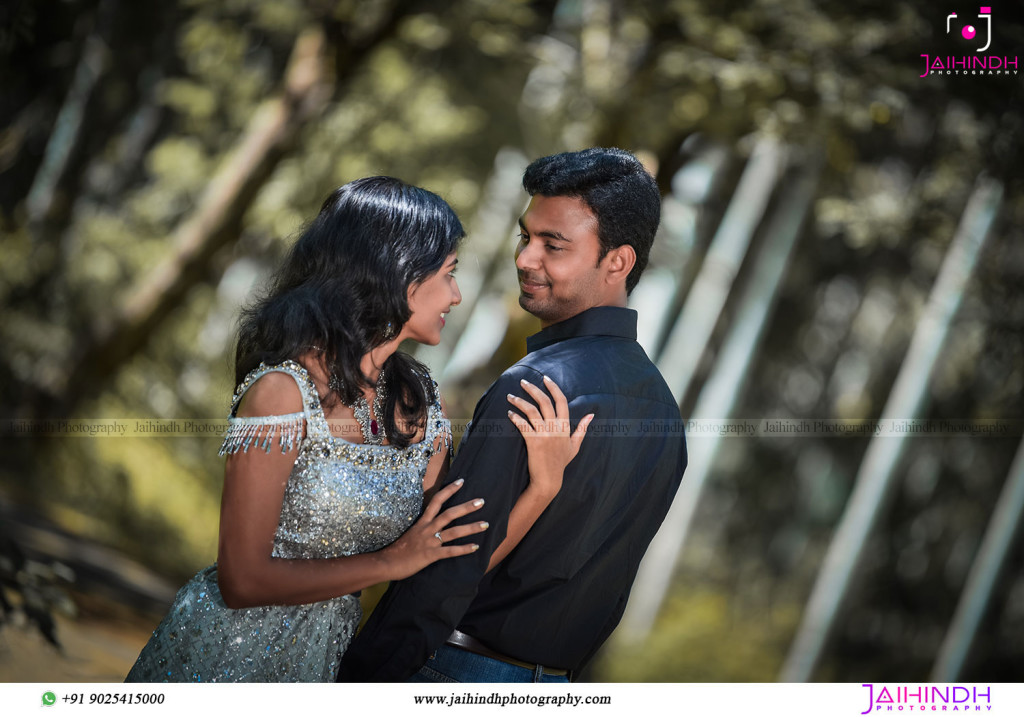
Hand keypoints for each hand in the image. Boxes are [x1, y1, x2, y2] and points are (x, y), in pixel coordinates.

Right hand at [379, 479, 487, 580]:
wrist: (387, 562)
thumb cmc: (399, 548)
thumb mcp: (411, 532)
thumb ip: (423, 527)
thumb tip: (434, 523)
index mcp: (422, 521)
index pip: (437, 500)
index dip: (449, 490)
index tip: (461, 481)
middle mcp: (427, 528)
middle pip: (449, 514)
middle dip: (466, 507)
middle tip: (481, 501)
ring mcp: (430, 541)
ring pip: (454, 532)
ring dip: (471, 528)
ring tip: (486, 524)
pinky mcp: (431, 555)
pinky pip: (450, 551)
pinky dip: (464, 549)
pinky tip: (476, 547)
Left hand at [507, 375, 592, 499]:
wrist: (549, 481)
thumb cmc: (561, 463)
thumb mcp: (575, 446)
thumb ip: (582, 429)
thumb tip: (591, 415)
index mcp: (565, 427)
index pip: (561, 401)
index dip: (553, 388)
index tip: (545, 378)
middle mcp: (556, 429)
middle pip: (544, 402)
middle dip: (533, 389)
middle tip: (523, 382)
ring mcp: (545, 435)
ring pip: (532, 411)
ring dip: (519, 401)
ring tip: (510, 396)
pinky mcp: (533, 442)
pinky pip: (523, 425)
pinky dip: (515, 417)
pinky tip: (509, 413)